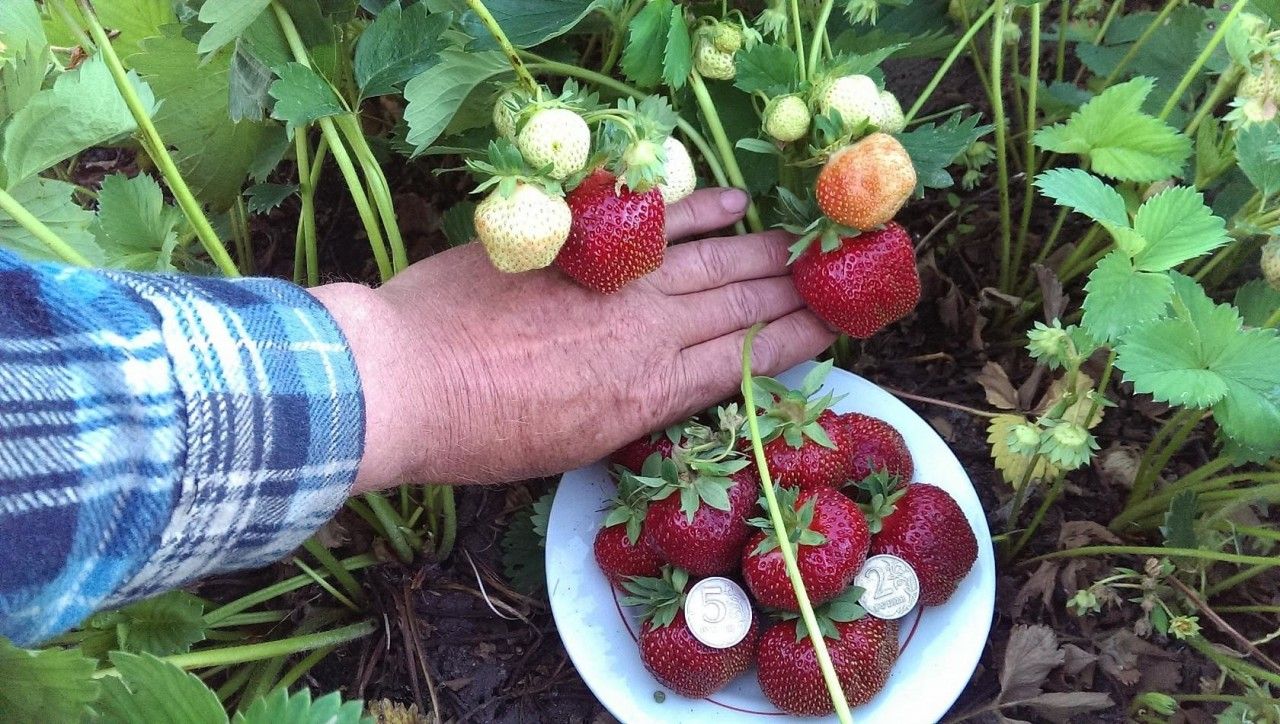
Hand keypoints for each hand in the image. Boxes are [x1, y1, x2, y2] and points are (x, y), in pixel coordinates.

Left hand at [313, 188, 836, 490]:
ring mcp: (622, 283)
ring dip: (766, 253)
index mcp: (649, 397)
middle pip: (743, 309)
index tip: (831, 328)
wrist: (409, 380)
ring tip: (803, 247)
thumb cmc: (480, 434)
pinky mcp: (587, 243)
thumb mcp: (570, 447)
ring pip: (716, 262)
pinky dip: (703, 209)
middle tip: (833, 281)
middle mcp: (653, 335)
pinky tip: (739, 201)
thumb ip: (625, 409)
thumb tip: (655, 382)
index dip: (795, 343)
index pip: (746, 363)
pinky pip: (661, 221)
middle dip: (794, 295)